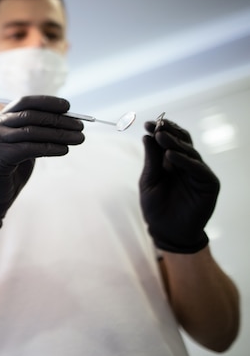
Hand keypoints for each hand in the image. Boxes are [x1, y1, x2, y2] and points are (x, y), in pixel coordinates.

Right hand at [0, 95, 84, 229]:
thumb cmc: (9, 174)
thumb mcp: (22, 148)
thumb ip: (35, 133)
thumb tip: (66, 119)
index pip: (24, 103)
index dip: (47, 103)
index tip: (68, 106)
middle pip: (30, 115)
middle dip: (58, 119)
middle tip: (80, 126)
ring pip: (31, 131)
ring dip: (59, 134)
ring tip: (78, 138)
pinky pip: (29, 148)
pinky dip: (50, 148)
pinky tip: (64, 150)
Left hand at [139, 118, 219, 252]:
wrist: (167, 232)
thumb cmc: (156, 207)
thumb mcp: (149, 181)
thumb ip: (151, 160)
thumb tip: (148, 135)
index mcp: (171, 162)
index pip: (168, 140)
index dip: (160, 131)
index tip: (147, 123)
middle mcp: (186, 164)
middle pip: (181, 141)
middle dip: (168, 132)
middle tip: (156, 125)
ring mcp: (198, 172)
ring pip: (189, 151)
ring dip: (175, 142)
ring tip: (161, 136)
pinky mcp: (208, 183)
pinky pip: (198, 168)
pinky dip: (185, 161)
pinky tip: (171, 155)